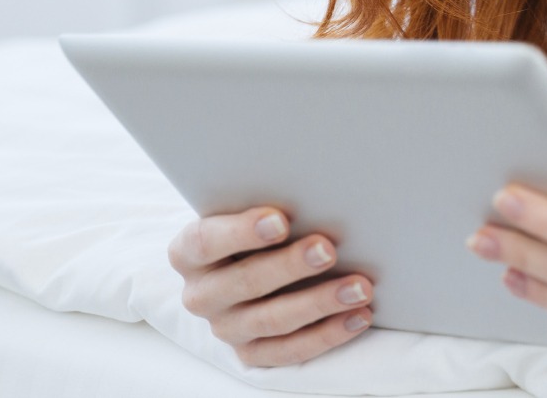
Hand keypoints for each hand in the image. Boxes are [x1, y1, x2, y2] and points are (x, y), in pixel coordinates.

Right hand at [167, 205, 373, 365]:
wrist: (246, 262)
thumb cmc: (251, 228)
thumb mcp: (246, 210)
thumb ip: (265, 207)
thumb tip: (314, 192)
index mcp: (188, 253)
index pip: (207, 242)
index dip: (242, 232)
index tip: (281, 220)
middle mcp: (201, 295)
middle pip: (245, 283)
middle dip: (290, 266)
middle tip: (328, 249)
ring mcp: (225, 328)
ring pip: (272, 320)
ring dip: (319, 302)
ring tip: (358, 287)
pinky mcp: (251, 354)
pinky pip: (290, 350)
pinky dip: (328, 333)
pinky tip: (358, 316)